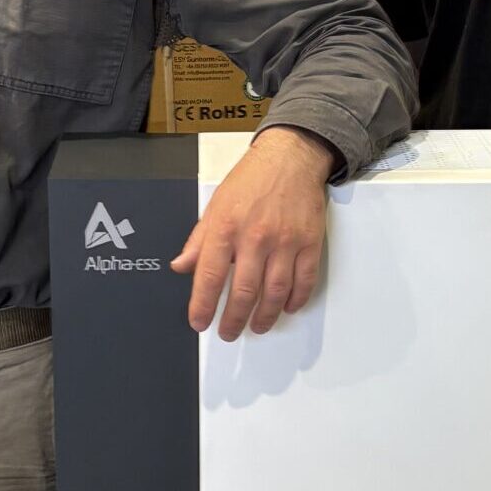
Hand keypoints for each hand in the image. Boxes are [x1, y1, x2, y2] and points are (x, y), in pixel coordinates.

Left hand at [172, 127, 333, 339]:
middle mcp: (255, 236)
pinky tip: (286, 308)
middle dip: (233, 319)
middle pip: (243, 291)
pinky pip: (304, 281)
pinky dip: (295, 300)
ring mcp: (285, 241)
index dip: (202, 305)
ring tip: (257, 326)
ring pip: (275, 292)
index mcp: (226, 227)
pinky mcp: (309, 242)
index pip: (209, 275)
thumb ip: (199, 239)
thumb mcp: (216, 205)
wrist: (291, 157)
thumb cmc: (251, 180)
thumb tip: (181, 266)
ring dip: (264, 316)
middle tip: (228, 332)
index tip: (199, 323)